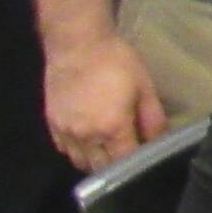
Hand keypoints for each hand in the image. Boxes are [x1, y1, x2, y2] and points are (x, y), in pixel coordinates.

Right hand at [45, 34, 166, 171]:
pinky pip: (64, 150)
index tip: (145, 158)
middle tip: (127, 156)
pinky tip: (88, 141)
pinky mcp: (51, 124)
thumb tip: (159, 142)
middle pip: (101, 168)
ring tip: (108, 151)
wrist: (78, 44)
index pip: (125, 162)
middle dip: (116, 166)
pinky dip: (77, 152)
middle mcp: (86, 136)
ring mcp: (65, 131)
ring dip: (95, 162)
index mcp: (112, 128)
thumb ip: (153, 119)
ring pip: (79, 162)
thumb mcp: (144, 88)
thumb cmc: (116, 62)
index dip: (137, 164)